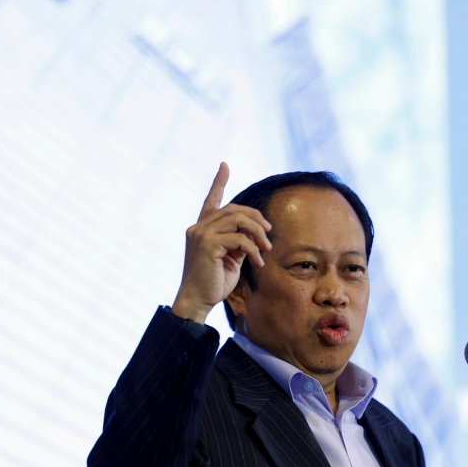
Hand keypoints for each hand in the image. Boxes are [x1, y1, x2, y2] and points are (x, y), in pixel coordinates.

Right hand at [171, 163, 271, 323]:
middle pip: (234, 209)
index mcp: (202, 229)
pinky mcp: (208, 246)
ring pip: (238, 219)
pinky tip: (258, 262)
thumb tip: (255, 233)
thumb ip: (238, 242)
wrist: (198, 301)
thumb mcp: (230, 258)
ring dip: (257, 233)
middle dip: (256, 218)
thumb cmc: (214, 282)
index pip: (211, 200)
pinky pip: (239, 238)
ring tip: (266, 248)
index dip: (219, 182)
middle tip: (268, 234)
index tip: (225, 165)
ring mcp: (201, 235)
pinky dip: (253, 249)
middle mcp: (198, 228)